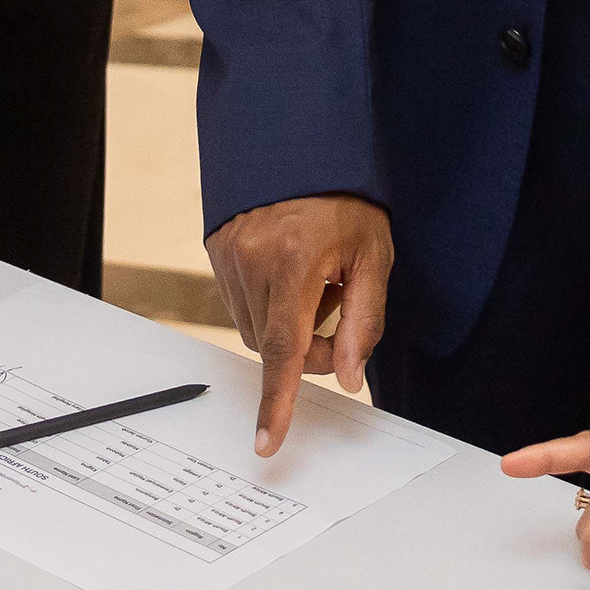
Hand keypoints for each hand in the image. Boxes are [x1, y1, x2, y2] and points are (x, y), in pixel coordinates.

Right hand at [205, 195, 392, 454]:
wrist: (305, 145)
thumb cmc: (347, 200)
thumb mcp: (374, 256)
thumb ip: (364, 321)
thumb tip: (348, 378)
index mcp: (296, 260)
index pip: (285, 349)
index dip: (276, 402)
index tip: (266, 443)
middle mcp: (253, 258)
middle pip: (274, 346)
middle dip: (308, 350)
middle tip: (338, 317)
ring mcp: (228, 254)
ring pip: (255, 329)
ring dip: (286, 326)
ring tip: (315, 283)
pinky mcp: (215, 249)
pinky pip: (238, 303)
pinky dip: (267, 304)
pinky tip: (290, 271)